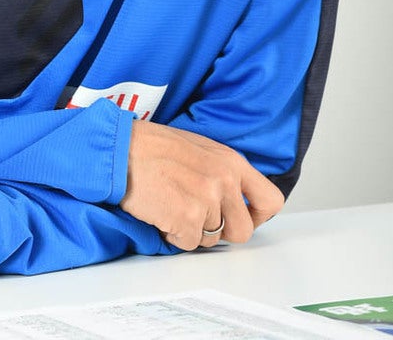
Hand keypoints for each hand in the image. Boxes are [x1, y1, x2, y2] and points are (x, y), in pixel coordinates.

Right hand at [120, 121, 283, 250]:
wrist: (122, 148)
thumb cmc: (154, 147)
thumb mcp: (201, 149)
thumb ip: (223, 172)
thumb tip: (234, 199)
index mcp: (232, 162)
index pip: (270, 200)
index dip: (257, 216)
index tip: (240, 216)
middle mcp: (225, 181)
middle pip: (243, 231)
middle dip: (221, 232)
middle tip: (197, 217)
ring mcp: (207, 200)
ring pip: (211, 239)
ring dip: (191, 230)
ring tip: (172, 204)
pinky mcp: (186, 218)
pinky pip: (187, 244)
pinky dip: (173, 235)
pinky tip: (161, 212)